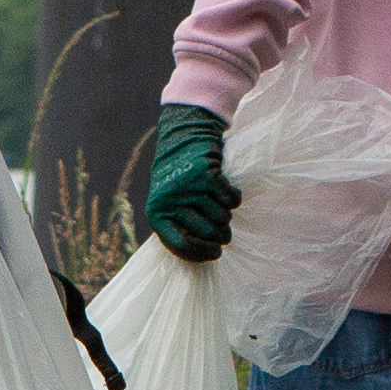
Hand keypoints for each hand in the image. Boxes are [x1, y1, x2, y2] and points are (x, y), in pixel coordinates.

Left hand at [137, 102, 239, 260]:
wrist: (183, 134)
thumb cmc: (178, 176)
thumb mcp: (167, 201)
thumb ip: (176, 225)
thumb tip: (200, 255)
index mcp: (156, 212)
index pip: (182, 245)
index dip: (202, 253)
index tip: (216, 254)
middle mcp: (170, 200)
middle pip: (207, 233)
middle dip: (221, 234)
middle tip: (225, 230)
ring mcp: (189, 186)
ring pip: (222, 217)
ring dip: (227, 215)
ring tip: (222, 207)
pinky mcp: (207, 173)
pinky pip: (230, 200)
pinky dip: (234, 199)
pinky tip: (230, 194)